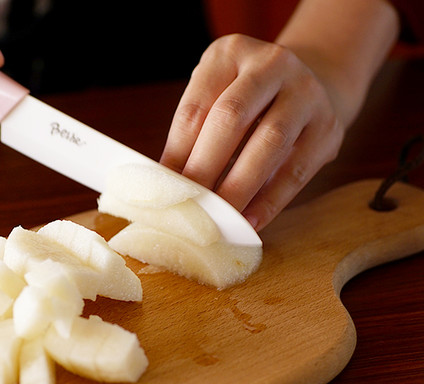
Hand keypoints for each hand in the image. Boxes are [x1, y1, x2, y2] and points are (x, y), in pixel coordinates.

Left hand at [160, 34, 343, 230]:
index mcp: (229, 53)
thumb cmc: (249, 100)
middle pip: (230, 117)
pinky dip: (270, 200)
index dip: (176, 151)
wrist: (314, 81)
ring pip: (269, 143)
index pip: (196, 107)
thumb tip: (166, 182)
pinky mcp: (328, 127)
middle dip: (204, 167)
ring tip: (217, 217)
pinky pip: (296, 170)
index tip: (163, 187)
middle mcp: (271, 64)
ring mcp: (306, 93)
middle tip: (187, 203)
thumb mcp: (218, 96)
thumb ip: (195, 132)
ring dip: (238, 187)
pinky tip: (250, 221)